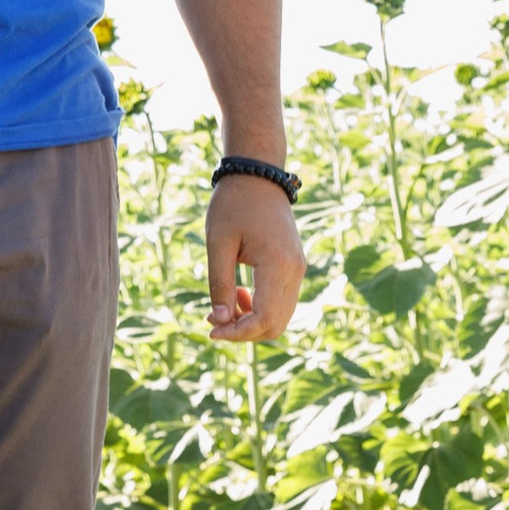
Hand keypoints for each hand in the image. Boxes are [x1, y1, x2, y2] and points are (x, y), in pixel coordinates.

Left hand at [206, 173, 304, 342]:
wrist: (258, 176)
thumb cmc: (233, 205)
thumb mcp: (218, 244)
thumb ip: (220, 285)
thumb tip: (220, 322)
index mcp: (277, 264)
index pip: (264, 318)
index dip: (237, 333)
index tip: (211, 330)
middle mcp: (295, 271)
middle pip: (276, 325)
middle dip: (244, 332)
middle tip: (214, 321)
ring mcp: (298, 270)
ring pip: (281, 317)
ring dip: (252, 322)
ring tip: (224, 306)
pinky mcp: (294, 268)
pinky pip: (282, 302)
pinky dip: (260, 309)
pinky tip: (239, 295)